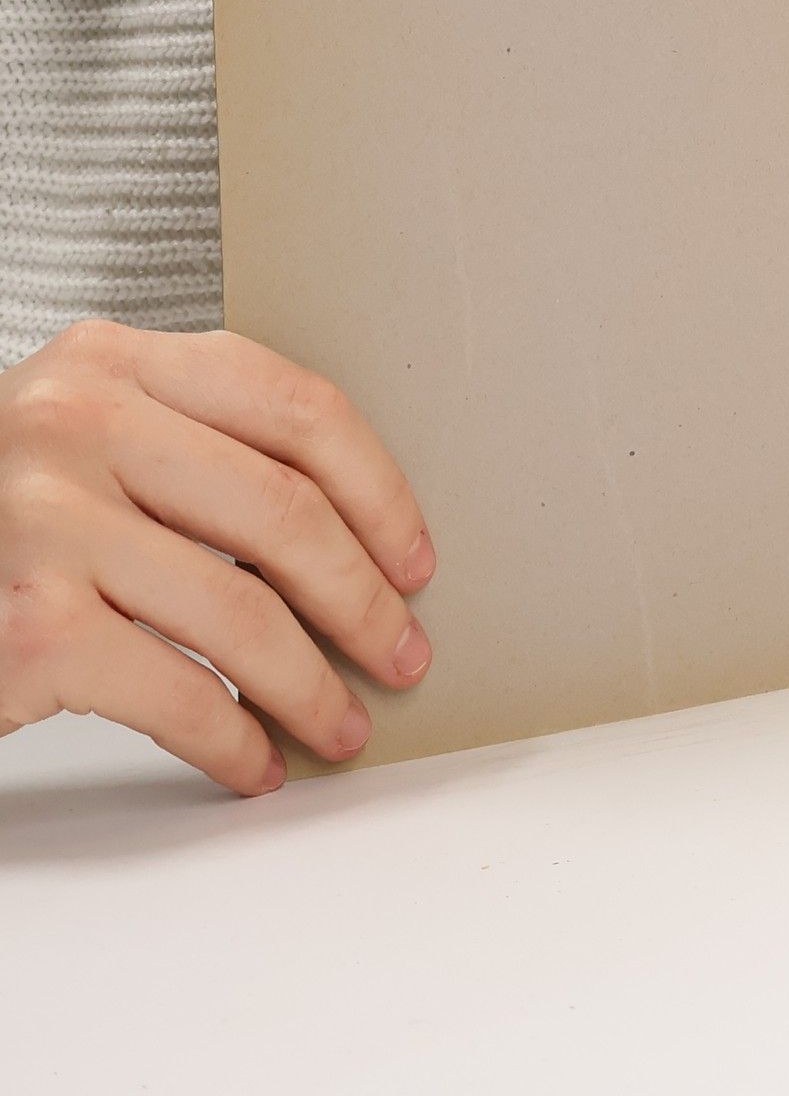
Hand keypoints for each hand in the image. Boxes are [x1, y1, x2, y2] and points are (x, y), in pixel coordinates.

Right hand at [0, 322, 433, 793]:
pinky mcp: (28, 625)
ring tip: (343, 723)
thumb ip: (197, 446)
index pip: (297, 407)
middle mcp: (77, 421)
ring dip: (313, 685)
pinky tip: (255, 762)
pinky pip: (177, 693)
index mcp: (114, 361)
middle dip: (364, 600)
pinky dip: (233, 740)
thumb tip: (356, 538)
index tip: (414, 558)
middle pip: (285, 513)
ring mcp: (45, 521)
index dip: (379, 492)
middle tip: (402, 651)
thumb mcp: (88, 437)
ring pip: (243, 614)